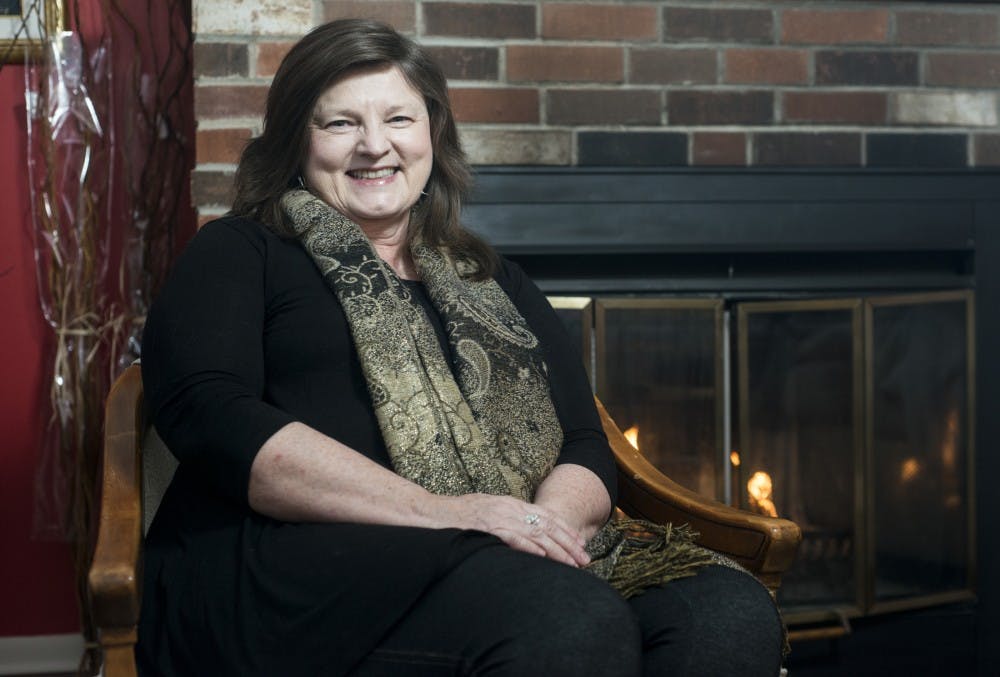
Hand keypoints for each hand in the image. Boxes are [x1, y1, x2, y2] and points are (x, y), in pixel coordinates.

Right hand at [434, 493, 590, 567]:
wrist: (426, 512)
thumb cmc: (453, 515)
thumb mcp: (484, 511)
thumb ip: (503, 519)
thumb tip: (521, 532)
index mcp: (508, 502)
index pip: (544, 515)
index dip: (565, 530)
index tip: (580, 544)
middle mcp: (507, 507)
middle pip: (546, 524)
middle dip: (568, 543)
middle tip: (585, 558)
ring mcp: (497, 516)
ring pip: (535, 533)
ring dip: (557, 550)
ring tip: (572, 563)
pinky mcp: (485, 527)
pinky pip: (512, 537)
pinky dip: (529, 547)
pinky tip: (543, 557)